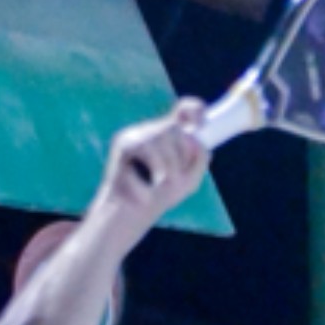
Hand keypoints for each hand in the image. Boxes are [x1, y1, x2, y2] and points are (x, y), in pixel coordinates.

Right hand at [98, 99, 210, 228]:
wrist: (129, 214)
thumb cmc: (158, 196)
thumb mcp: (188, 180)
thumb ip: (199, 159)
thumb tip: (196, 139)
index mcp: (169, 136)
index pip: (185, 112)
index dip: (194, 110)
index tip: (201, 125)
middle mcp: (152, 131)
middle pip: (174, 128)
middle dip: (181, 155)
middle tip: (174, 179)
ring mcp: (136, 135)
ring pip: (162, 136)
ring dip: (168, 165)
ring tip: (159, 184)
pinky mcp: (123, 144)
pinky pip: (148, 149)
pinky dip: (154, 169)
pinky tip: (146, 188)